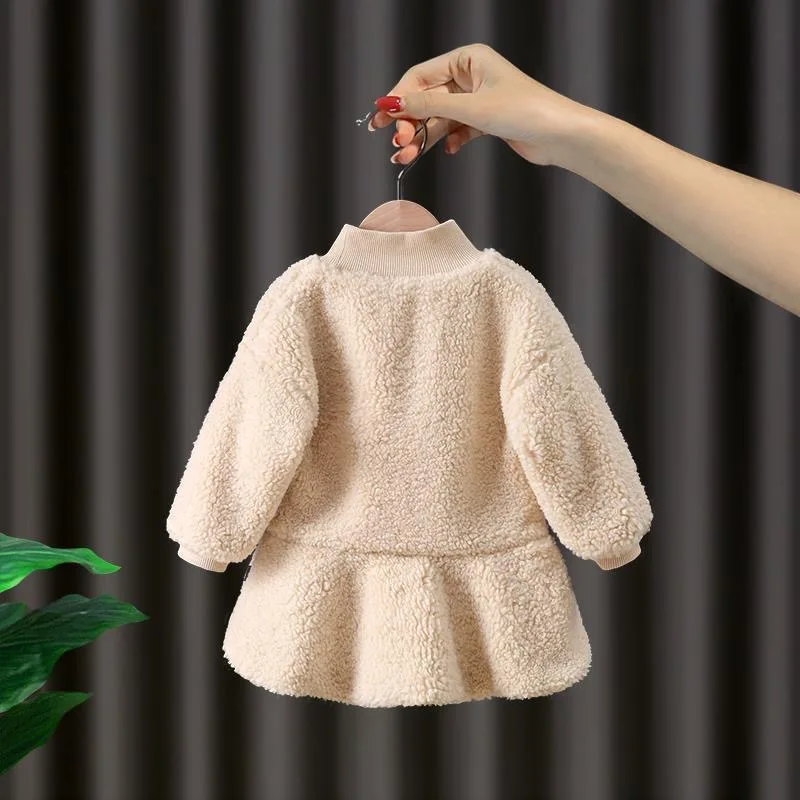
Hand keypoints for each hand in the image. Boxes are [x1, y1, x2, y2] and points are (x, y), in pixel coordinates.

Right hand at [370, 43, 586, 167]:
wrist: (560, 135)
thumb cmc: (525, 111)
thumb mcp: (470, 108)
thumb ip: (428, 105)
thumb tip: (393, 102)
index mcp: (468, 58)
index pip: (420, 76)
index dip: (399, 98)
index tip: (382, 119)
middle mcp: (471, 75)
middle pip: (427, 99)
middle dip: (410, 124)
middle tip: (398, 145)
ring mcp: (477, 99)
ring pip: (439, 118)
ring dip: (423, 139)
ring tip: (408, 157)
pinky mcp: (485, 120)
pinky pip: (455, 129)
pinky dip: (447, 141)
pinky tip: (447, 151)